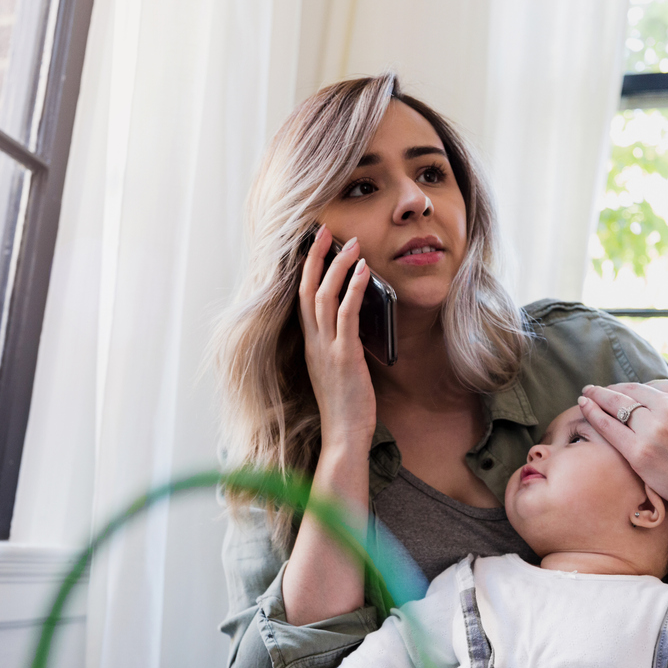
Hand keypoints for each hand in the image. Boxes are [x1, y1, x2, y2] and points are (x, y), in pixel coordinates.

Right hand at [297, 225, 376, 452]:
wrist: (344, 436)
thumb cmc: (346, 407)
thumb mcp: (339, 369)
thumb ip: (342, 345)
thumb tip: (357, 320)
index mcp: (310, 345)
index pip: (303, 298)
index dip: (307, 269)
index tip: (316, 246)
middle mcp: (313, 343)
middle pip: (307, 289)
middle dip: (316, 257)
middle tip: (325, 230)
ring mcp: (326, 349)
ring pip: (324, 296)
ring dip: (337, 266)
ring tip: (351, 244)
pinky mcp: (343, 356)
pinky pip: (345, 314)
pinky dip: (353, 288)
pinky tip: (364, 271)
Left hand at [578, 357, 667, 634]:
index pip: (655, 385)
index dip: (639, 389)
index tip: (626, 391)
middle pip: (633, 392)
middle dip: (614, 390)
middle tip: (597, 389)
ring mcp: (655, 430)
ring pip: (618, 405)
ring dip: (598, 396)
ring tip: (586, 393)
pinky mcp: (640, 452)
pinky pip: (609, 427)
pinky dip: (592, 414)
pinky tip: (583, 406)